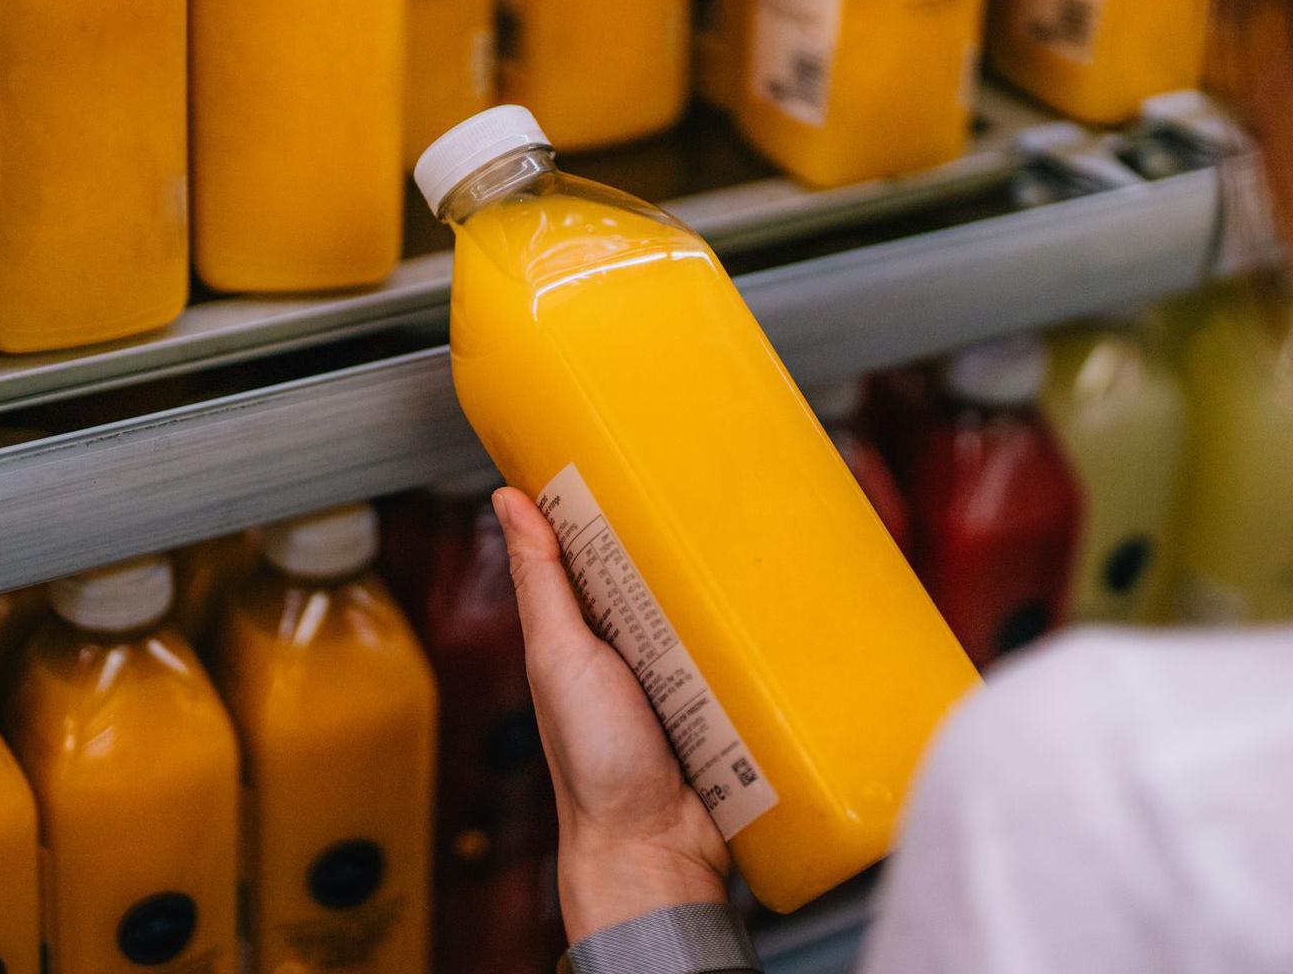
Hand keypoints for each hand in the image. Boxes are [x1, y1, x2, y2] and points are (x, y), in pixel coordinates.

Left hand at [492, 487, 731, 940]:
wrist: (654, 846)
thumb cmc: (592, 763)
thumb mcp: (559, 655)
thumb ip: (541, 581)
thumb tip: (507, 500)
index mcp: (586, 630)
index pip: (599, 547)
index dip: (613, 500)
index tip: (635, 446)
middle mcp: (634, 646)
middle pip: (664, 571)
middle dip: (688, 535)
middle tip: (717, 483)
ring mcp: (685, 672)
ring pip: (711, 605)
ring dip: (733, 581)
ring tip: (761, 531)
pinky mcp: (728, 699)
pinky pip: (748, 652)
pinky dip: (763, 631)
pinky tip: (785, 601)